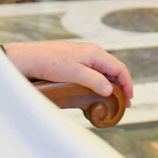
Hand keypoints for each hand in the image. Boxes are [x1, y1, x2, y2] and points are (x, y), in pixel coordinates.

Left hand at [3, 41, 133, 106]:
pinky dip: (99, 83)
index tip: (129, 99)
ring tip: (112, 101)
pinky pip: (93, 73)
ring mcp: (83, 57)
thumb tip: (110, 89)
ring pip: (103, 72)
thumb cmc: (49, 63)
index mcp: (95, 53)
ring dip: (109, 85)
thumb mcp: (74, 73)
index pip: (119, 68)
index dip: (127, 84)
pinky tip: (96, 92)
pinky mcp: (74, 63)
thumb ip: (94, 80)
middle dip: (120, 86)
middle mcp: (92, 53)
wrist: (28, 59)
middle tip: (123, 104)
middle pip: (113, 70)